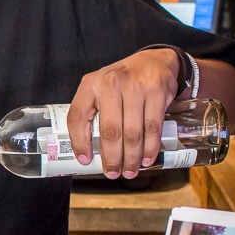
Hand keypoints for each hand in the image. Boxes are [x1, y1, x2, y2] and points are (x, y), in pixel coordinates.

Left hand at [67, 49, 179, 178]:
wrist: (154, 61)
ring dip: (131, 157)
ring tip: (130, 171)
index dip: (79, 142)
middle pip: (110, 130)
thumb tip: (89, 151)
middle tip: (113, 173)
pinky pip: (153, 127)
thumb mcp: (100, 88)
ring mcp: (136, 87)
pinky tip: (146, 159)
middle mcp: (111, 83)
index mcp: (90, 84)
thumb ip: (92, 111)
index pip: (77, 116)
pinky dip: (149, 148)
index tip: (85, 160)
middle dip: (112, 158)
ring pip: (132, 132)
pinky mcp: (157, 92)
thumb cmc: (122, 81)